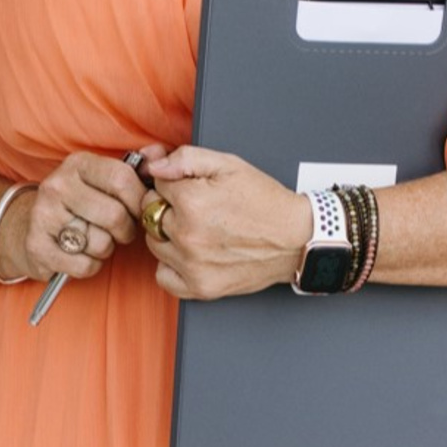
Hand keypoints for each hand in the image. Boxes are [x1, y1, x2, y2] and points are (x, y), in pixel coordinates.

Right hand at [4, 145, 167, 281]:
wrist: (28, 225)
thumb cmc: (79, 202)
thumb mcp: (102, 177)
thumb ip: (136, 166)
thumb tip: (160, 154)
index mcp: (78, 164)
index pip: (122, 179)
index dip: (138, 200)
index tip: (137, 209)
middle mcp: (57, 185)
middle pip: (115, 215)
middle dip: (126, 229)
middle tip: (119, 230)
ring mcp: (44, 216)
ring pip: (101, 243)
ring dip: (106, 248)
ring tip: (95, 239)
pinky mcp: (37, 247)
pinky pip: (85, 265)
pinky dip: (90, 265)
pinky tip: (81, 254)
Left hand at [139, 146, 311, 299]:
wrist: (296, 238)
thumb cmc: (265, 201)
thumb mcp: (229, 165)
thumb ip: (186, 159)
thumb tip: (154, 164)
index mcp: (192, 201)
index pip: (156, 184)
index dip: (173, 182)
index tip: (189, 186)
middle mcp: (188, 235)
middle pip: (150, 213)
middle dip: (167, 206)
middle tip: (195, 207)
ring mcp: (192, 264)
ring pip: (153, 243)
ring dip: (167, 234)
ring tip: (197, 229)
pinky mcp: (200, 287)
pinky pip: (162, 277)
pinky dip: (171, 266)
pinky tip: (189, 254)